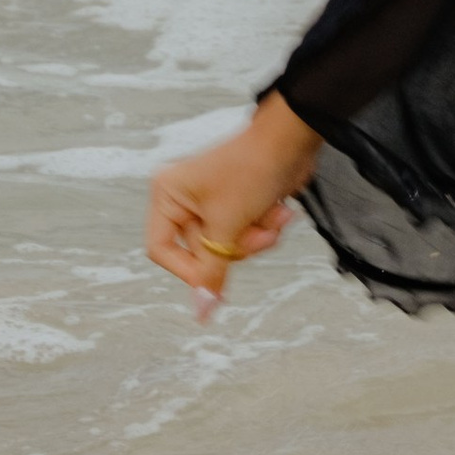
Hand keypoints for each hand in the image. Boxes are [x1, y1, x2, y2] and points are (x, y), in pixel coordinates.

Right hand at [147, 94, 321, 314]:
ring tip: (273, 217)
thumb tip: (202, 314)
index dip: (189, 269)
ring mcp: (211, 202)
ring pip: (228, 247)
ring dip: (256, 237)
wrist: (292, 140)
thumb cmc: (251, 170)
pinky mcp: (236, 204)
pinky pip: (244, 235)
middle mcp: (184, 198)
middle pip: (202, 252)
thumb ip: (211, 273)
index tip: (215, 276)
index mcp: (167, 194)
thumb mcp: (227, 226)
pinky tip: (279, 210)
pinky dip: (265, 228)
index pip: (162, 250)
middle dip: (237, 245)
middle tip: (259, 233)